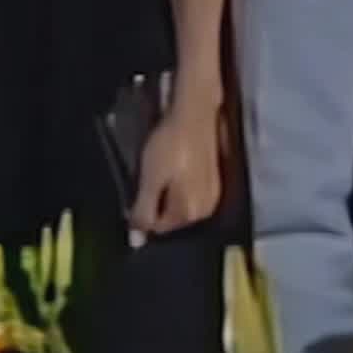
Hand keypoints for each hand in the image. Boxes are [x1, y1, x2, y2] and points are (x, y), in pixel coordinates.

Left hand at [129, 97, 225, 245]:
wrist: (195, 111)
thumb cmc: (169, 145)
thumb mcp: (150, 178)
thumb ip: (143, 212)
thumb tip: (136, 242)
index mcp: (190, 214)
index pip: (157, 227)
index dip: (142, 209)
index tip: (140, 185)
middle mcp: (207, 211)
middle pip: (172, 218)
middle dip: (158, 203)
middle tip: (152, 176)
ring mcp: (214, 195)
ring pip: (182, 205)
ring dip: (170, 193)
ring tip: (164, 169)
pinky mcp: (216, 179)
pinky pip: (192, 193)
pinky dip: (182, 185)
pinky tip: (177, 165)